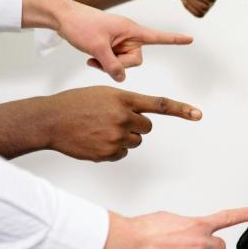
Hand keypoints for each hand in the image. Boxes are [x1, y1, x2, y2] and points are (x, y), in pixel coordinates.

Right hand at [40, 86, 200, 161]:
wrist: (49, 120)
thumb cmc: (75, 104)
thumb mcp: (103, 94)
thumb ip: (126, 103)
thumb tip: (141, 121)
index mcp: (123, 98)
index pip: (159, 104)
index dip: (181, 110)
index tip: (198, 114)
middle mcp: (123, 117)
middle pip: (146, 128)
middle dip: (135, 126)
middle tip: (113, 121)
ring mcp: (116, 136)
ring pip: (135, 142)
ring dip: (123, 138)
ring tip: (100, 130)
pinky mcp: (108, 152)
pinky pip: (122, 154)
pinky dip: (112, 150)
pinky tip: (95, 141)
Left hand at [53, 0, 192, 81]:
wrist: (62, 17)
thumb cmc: (80, 25)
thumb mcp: (97, 47)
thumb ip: (111, 65)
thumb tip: (122, 79)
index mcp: (131, 30)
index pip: (158, 36)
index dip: (174, 40)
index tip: (190, 39)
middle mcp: (129, 36)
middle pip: (136, 60)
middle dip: (119, 64)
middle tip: (100, 60)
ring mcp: (120, 42)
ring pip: (124, 63)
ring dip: (109, 65)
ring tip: (92, 59)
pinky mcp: (111, 46)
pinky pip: (115, 62)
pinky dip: (104, 64)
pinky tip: (91, 60)